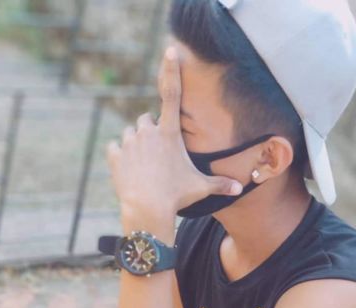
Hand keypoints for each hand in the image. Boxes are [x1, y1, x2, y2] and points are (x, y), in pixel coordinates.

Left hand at [105, 45, 242, 221]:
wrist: (148, 209)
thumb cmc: (176, 196)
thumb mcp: (200, 188)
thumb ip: (220, 184)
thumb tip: (240, 188)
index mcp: (169, 133)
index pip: (172, 94)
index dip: (171, 70)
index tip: (170, 51)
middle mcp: (148, 131)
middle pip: (147, 121)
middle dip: (151, 132)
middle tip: (157, 155)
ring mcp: (130, 141)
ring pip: (131, 134)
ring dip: (136, 144)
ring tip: (144, 166)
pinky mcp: (115, 154)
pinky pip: (115, 147)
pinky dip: (120, 155)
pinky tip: (128, 169)